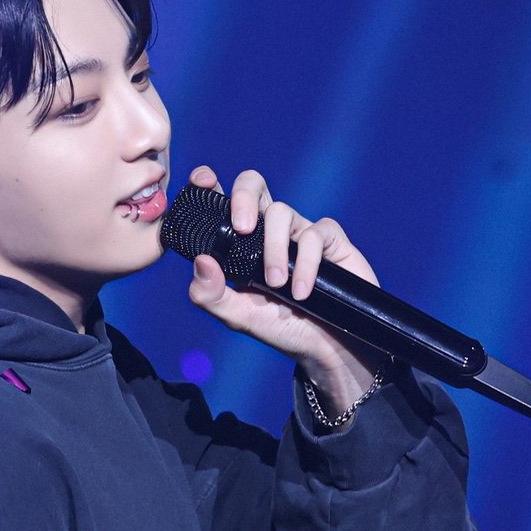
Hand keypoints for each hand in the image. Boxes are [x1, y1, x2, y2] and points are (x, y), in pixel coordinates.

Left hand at [185, 164, 383, 419]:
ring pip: (281, 212)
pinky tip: (302, 290)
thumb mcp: (237, 316)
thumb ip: (210, 295)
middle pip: (253, 185)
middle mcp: (267, 230)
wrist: (323, 348)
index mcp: (239, 243)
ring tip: (277, 285)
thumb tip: (200, 261)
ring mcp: (298, 232)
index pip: (221, 204)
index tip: (202, 181)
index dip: (209, 186)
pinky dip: (306, 262)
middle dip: (244, 197)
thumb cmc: (278, 328)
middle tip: (241, 229)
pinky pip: (315, 233)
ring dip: (275, 249)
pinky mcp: (330, 240)